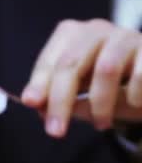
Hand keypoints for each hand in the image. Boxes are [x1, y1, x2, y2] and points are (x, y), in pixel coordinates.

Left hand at [21, 19, 141, 137]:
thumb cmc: (110, 84)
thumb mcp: (81, 91)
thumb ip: (60, 97)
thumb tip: (38, 106)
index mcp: (72, 37)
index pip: (50, 61)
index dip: (40, 82)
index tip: (31, 103)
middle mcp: (96, 31)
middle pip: (71, 63)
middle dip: (61, 100)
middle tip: (56, 132)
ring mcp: (126, 36)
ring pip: (106, 69)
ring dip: (100, 103)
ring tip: (101, 125)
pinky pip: (140, 73)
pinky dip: (135, 94)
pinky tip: (134, 104)